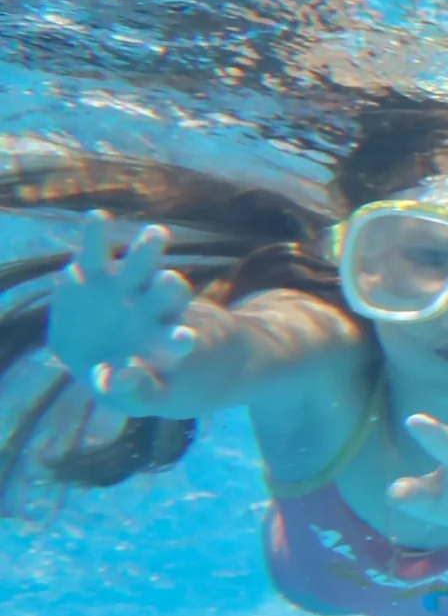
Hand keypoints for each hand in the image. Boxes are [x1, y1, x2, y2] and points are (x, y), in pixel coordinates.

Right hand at [46, 212, 195, 410]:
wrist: (98, 356)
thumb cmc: (124, 382)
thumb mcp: (130, 397)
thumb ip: (132, 391)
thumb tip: (123, 374)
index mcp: (162, 342)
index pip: (175, 340)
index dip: (178, 340)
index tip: (185, 340)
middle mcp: (150, 309)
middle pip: (168, 293)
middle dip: (170, 287)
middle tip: (170, 282)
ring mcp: (124, 287)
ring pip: (141, 264)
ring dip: (148, 251)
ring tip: (157, 234)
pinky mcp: (94, 273)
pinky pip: (96, 250)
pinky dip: (97, 234)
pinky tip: (97, 218)